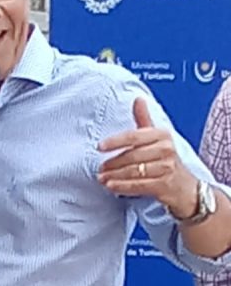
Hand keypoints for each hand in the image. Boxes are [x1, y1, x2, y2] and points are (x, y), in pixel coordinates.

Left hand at [98, 97, 197, 217]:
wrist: (185, 187)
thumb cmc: (166, 160)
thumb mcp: (157, 138)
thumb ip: (144, 120)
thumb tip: (138, 99)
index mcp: (162, 135)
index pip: (134, 136)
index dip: (115, 141)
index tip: (100, 146)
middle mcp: (166, 149)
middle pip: (132, 155)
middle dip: (113, 163)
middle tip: (100, 168)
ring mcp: (166, 168)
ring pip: (134, 171)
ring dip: (115, 176)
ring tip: (102, 178)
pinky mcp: (164, 185)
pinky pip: (138, 185)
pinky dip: (122, 186)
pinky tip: (111, 186)